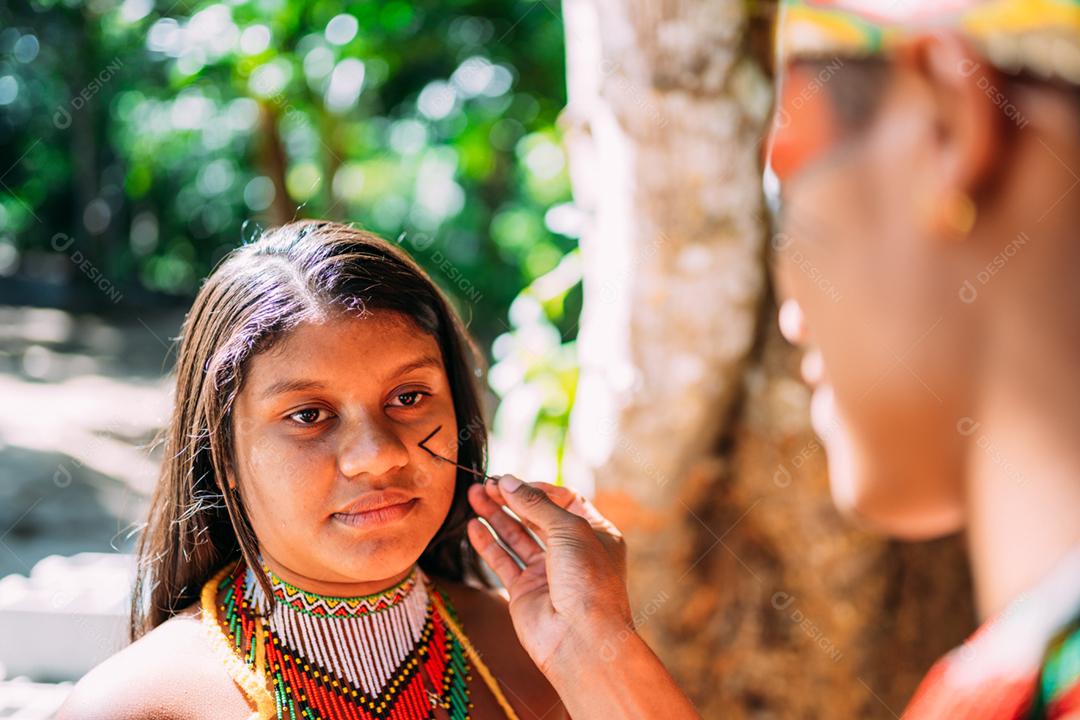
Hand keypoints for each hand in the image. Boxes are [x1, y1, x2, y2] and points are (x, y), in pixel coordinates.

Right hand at [466, 475, 630, 673]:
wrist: (581, 640)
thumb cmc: (588, 581)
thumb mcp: (568, 529)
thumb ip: (536, 504)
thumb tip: (508, 482)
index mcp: (596, 534)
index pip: (564, 500)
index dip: (538, 488)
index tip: (512, 481)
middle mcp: (572, 552)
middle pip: (537, 517)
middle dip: (512, 499)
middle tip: (486, 484)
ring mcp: (548, 573)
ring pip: (517, 537)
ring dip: (495, 516)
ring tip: (473, 495)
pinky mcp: (526, 591)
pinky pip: (503, 561)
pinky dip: (487, 543)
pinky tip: (473, 526)